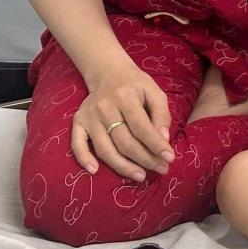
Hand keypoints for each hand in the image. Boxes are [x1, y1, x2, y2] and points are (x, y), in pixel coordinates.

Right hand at [71, 59, 173, 180]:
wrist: (108, 72)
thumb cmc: (136, 85)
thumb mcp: (154, 92)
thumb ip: (161, 114)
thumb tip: (163, 140)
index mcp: (126, 96)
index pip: (142, 127)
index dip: (156, 145)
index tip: (169, 158)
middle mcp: (105, 106)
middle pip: (124, 141)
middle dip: (145, 159)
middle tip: (161, 169)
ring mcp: (89, 115)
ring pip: (105, 148)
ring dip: (123, 166)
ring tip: (141, 176)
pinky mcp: (78, 121)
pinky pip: (77, 144)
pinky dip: (83, 159)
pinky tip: (95, 172)